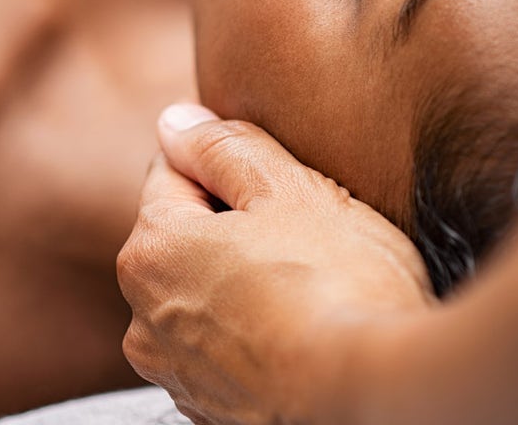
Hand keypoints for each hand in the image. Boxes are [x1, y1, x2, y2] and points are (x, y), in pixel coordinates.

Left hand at [117, 104, 433, 424]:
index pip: (175, 171)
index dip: (232, 165)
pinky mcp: (212, 409)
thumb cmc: (336, 284)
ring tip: (311, 286)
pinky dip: (256, 331)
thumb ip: (224, 147)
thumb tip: (177, 121)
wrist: (374, 395)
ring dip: (245, 279)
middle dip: (236, 224)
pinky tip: (306, 328)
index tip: (281, 183)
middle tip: (305, 233)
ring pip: (208, 292)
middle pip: (188, 234)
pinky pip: (227, 344)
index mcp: (151, 249)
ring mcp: (176, 371)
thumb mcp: (287, 189)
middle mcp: (143, 316)